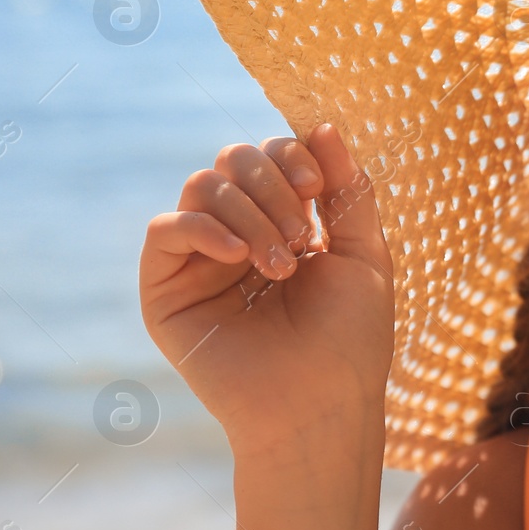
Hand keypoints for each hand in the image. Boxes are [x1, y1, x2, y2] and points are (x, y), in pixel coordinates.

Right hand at [138, 122, 395, 460]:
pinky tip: (238, 255)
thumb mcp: (364, 254)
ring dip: (248, 212)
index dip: (291, 155)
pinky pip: (164, 230)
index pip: (271, 155)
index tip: (317, 189)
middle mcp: (237, 235)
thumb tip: (324, 125)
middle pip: (232, 160)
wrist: (322, 404)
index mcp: (284, 223)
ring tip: (281, 265)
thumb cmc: (350, 339)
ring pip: (202, 187)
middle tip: (300, 234)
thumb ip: (347, 190)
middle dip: (271, 184)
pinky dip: (203, 227)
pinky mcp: (165, 291)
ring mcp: (199, 262)